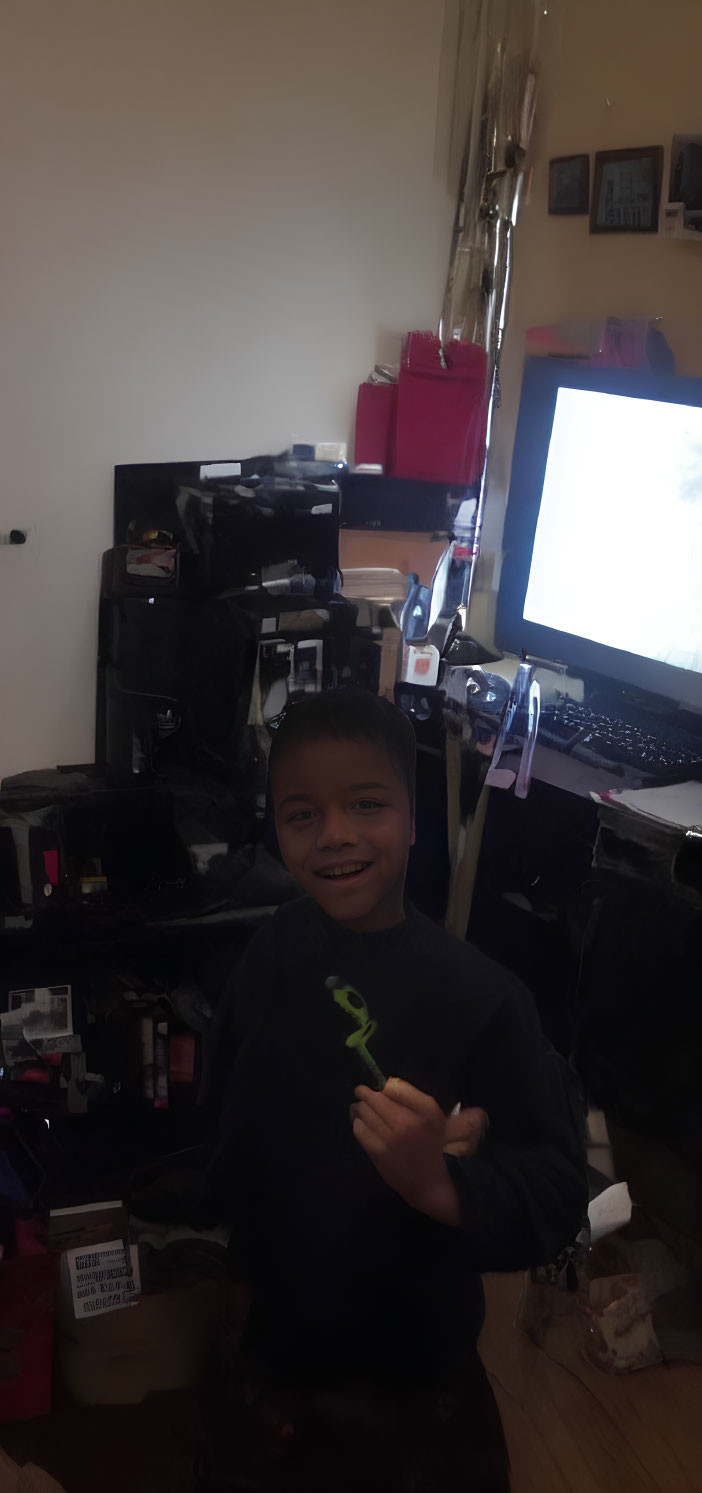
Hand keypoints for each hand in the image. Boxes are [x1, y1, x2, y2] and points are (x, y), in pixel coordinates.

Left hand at [352, 1078, 487, 1226]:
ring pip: (365, 1112)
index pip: (396, 1086)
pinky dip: (358, 1123)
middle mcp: (409, 1122)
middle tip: (362, 1091)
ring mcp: (391, 1137)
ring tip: (359, 1106)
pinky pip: (360, 1129)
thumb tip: (406, 1087)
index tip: (381, 1086)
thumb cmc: (436, 1151)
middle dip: (367, 1093)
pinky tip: (360, 1122)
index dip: (385, 1085)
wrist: (430, 1185)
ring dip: (360, 1107)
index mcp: (428, 1112)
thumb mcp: (443, 1124)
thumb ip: (432, 1105)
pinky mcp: (379, 1152)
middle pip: (376, 1097)